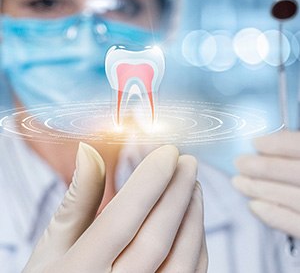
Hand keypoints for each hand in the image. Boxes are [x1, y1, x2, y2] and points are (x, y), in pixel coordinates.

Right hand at [23, 143, 207, 272]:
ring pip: (181, 258)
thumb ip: (77, 199)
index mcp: (79, 269)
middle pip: (156, 235)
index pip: (121, 217)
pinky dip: (196, 242)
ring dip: (192, 215)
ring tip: (192, 185)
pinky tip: (192, 219)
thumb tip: (89, 151)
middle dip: (177, 191)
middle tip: (186, 161)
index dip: (149, 180)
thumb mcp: (54, 245)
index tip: (167, 152)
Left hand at [233, 130, 299, 237]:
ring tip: (239, 183)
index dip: (279, 144)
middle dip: (263, 167)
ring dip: (260, 189)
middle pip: (295, 172)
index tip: (256, 142)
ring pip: (292, 198)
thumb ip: (296, 147)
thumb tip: (273, 141)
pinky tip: (254, 205)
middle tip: (240, 163)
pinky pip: (297, 224)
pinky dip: (273, 215)